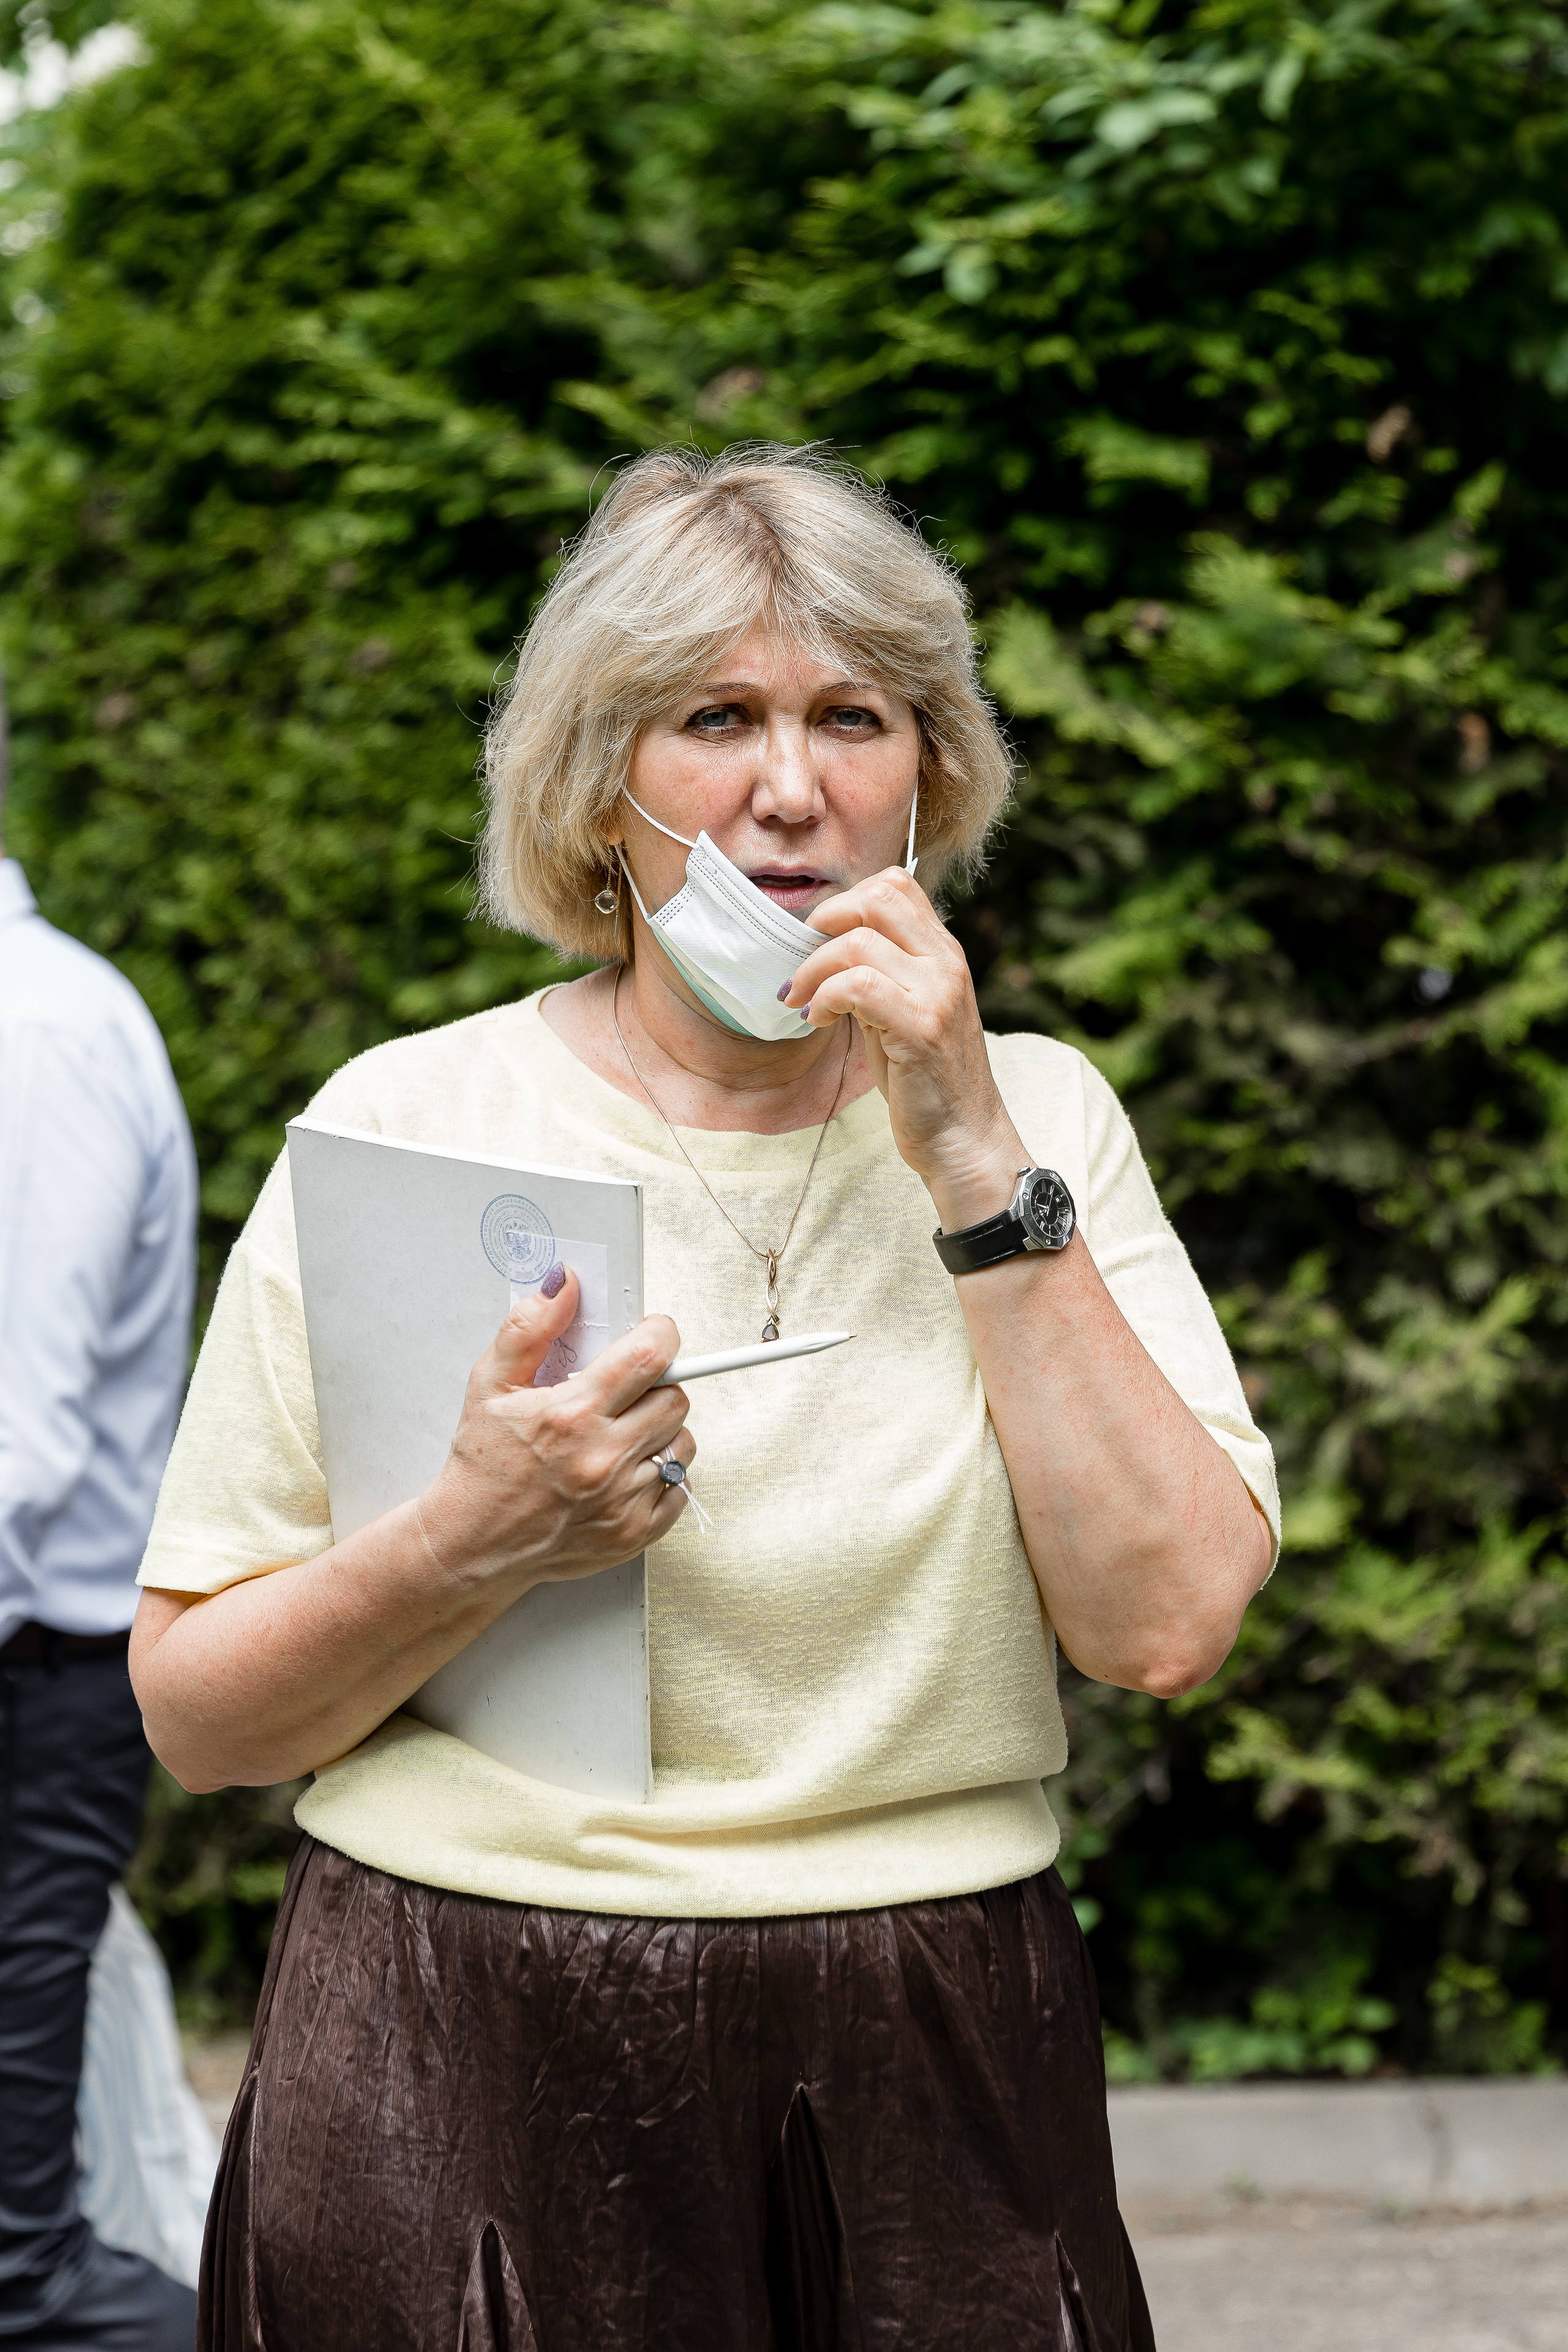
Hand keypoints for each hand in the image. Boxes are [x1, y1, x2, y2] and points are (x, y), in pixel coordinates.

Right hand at [418, 1270, 693, 1590]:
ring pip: (682, 1441)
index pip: (650, 1355)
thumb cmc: (483, 1464)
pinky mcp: (634, 1533)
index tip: (652, 1335)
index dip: (660, 1334)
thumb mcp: (490, 1383)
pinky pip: (680, 1487)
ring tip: (620, 1435)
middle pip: (675, 1397)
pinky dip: (661, 1475)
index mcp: (571, 1414)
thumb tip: (565, 1283)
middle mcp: (602, 1458)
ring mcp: (622, 1500)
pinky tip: (623, 1472)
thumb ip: (531, 1327)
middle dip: (656, 1386)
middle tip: (624, 1393)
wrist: (472, 1544)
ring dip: (659, 1431)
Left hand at [784, 866, 1027, 1229]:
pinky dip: (825, 997)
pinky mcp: (920, 1027)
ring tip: (802, 1001)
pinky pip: (857, 985)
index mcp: (943, 954)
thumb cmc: (925, 1080)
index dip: (846, 902)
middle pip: (878, 896)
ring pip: (857, 941)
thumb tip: (825, 949)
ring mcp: (937, 993)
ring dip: (813, 969)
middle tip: (804, 962)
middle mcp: (946, 963)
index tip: (819, 941)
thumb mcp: (906, 1012)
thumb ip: (881, 975)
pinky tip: (818, 1019)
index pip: (895, 885)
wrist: (964, 1138)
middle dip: (826, 921)